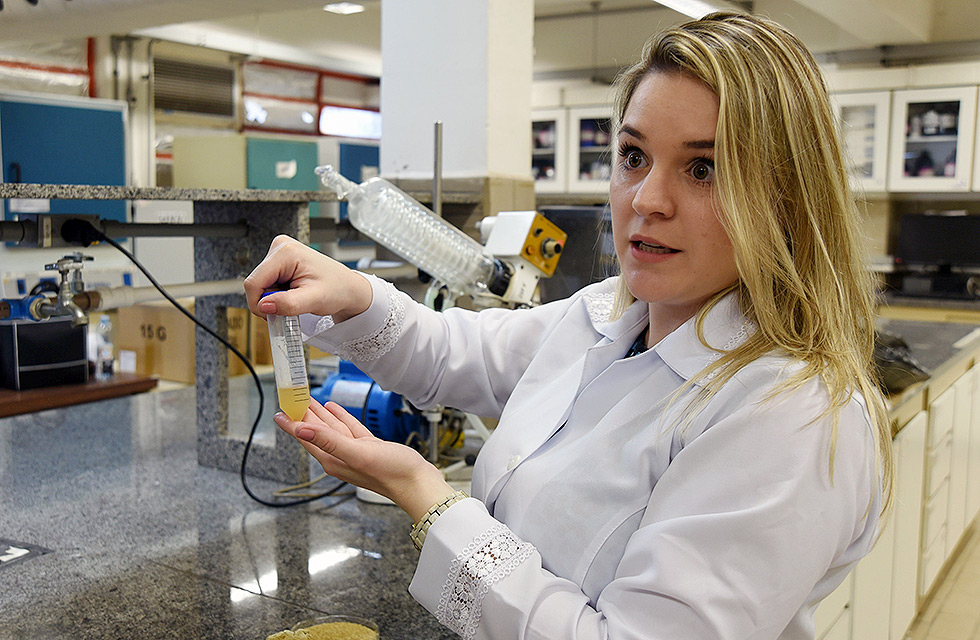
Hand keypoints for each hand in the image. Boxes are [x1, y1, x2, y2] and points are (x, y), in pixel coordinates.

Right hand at [244, 235, 372, 322]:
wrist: (348, 288)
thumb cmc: (337, 289)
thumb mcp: (314, 300)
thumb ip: (288, 303)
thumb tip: (264, 306)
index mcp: (285, 252)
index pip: (254, 282)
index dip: (260, 303)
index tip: (275, 315)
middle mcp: (279, 247)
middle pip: (256, 284)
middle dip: (270, 301)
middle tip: (292, 307)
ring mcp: (279, 253)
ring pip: (261, 285)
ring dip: (274, 298)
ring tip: (297, 299)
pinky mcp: (279, 261)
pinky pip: (267, 284)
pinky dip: (277, 294)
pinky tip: (293, 294)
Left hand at [275, 398, 455, 521]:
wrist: (417, 483)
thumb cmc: (392, 473)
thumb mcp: (358, 453)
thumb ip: (329, 441)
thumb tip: (301, 430)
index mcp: (333, 458)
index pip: (305, 436)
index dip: (291, 423)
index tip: (279, 411)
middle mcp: (340, 456)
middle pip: (315, 431)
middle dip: (303, 415)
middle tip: (292, 399)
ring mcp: (354, 452)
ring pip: (332, 428)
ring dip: (320, 414)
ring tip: (309, 401)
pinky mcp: (369, 448)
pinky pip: (350, 430)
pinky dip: (341, 418)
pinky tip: (335, 409)